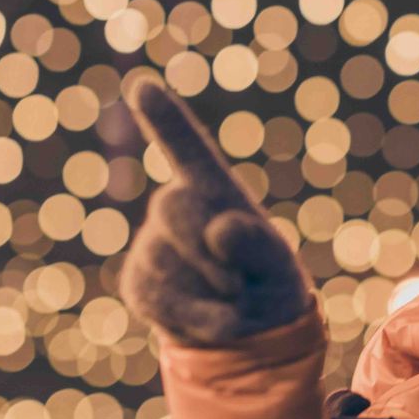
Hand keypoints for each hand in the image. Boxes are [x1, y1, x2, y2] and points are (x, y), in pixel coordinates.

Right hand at [119, 76, 313, 346]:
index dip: (164, 118)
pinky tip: (211, 316)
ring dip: (211, 290)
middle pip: (174, 207)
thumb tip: (220, 228)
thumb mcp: (280, 265)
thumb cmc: (269, 282)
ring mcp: (151, 243)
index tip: (142, 86)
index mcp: (215, 189)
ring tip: (232, 297)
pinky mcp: (139, 283)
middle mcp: (176, 205)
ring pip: (166, 261)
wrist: (250, 332)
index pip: (187, 147)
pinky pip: (159, 298)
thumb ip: (259, 245)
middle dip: (208, 246)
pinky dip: (195, 316)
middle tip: (241, 278)